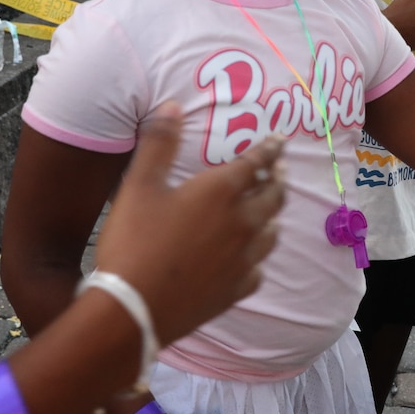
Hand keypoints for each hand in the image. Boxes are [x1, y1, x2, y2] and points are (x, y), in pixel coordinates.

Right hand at [92, 102, 285, 345]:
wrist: (133, 307)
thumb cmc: (134, 241)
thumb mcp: (139, 185)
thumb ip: (159, 143)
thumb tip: (172, 105)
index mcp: (221, 192)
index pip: (255, 163)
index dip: (269, 148)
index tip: (280, 140)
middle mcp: (242, 223)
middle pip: (273, 196)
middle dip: (278, 179)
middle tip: (280, 170)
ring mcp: (243, 259)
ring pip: (272, 232)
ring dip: (273, 216)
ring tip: (271, 210)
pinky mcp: (237, 289)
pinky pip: (258, 268)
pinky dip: (258, 257)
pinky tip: (251, 259)